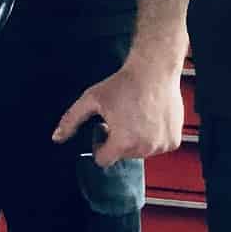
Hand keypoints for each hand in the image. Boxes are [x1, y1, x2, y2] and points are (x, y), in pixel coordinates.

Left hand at [52, 58, 184, 166]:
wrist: (153, 71)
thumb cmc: (123, 84)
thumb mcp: (91, 100)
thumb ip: (71, 120)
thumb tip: (56, 137)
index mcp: (122, 142)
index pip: (103, 160)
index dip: (99, 145)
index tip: (102, 129)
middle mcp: (144, 148)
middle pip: (123, 155)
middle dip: (117, 140)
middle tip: (118, 118)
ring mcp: (162, 146)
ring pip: (141, 152)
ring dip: (135, 139)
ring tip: (134, 115)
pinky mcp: (174, 141)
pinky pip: (158, 146)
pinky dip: (153, 136)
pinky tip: (149, 117)